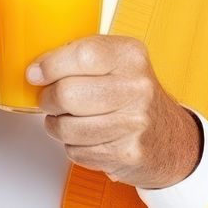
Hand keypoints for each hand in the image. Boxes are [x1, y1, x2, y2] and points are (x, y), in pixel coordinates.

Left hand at [27, 35, 201, 188]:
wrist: (171, 138)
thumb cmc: (133, 96)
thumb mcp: (117, 62)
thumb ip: (80, 56)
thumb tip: (37, 66)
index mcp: (131, 56)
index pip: (83, 55)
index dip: (50, 66)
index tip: (36, 73)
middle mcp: (137, 87)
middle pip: (68, 93)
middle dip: (47, 99)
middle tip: (49, 99)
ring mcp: (134, 123)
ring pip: (66, 127)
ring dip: (56, 125)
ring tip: (66, 119)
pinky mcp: (127, 153)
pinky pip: (76, 151)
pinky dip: (72, 146)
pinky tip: (86, 137)